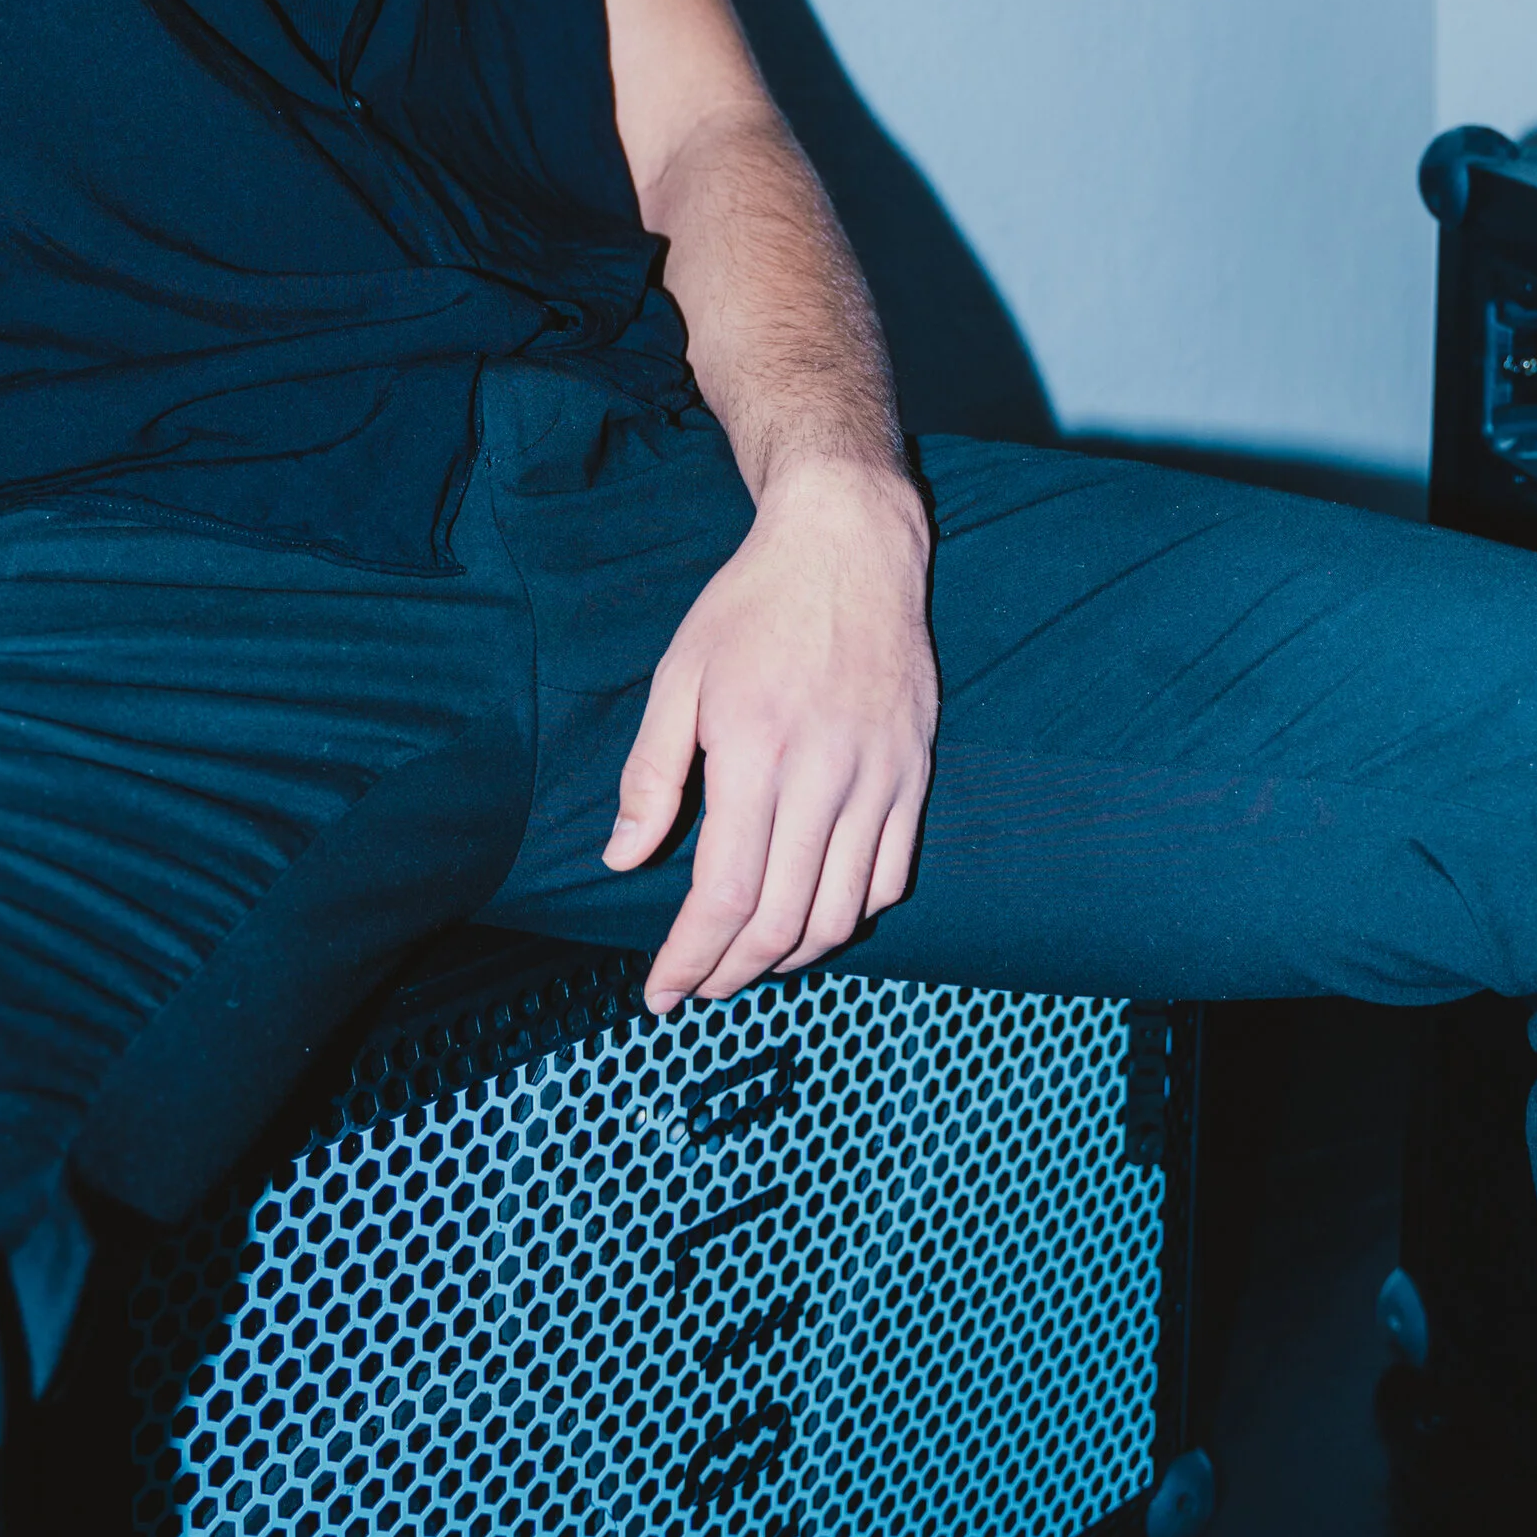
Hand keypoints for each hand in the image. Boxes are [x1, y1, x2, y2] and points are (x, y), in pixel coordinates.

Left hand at [606, 463, 938, 1012]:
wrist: (849, 545)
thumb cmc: (753, 605)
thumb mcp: (679, 675)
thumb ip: (650, 775)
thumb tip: (622, 861)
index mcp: (756, 752)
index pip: (726, 894)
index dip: (691, 958)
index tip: (663, 991)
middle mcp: (825, 774)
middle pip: (784, 920)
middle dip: (733, 973)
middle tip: (699, 988)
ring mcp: (880, 776)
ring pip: (843, 912)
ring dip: (792, 957)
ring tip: (750, 961)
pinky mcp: (914, 772)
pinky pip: (891, 876)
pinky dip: (851, 915)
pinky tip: (813, 915)